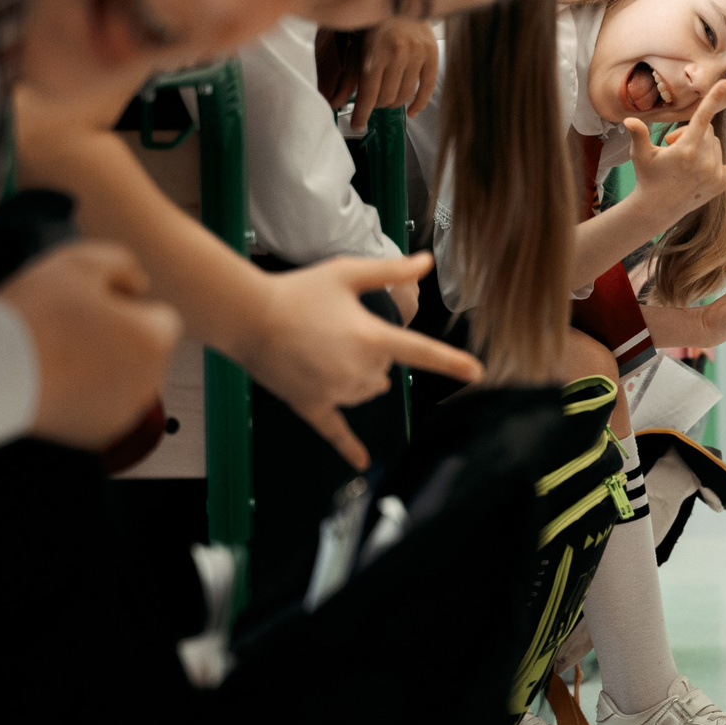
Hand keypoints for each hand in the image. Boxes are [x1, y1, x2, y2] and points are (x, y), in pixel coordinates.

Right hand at [0, 241, 182, 449]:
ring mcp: (126, 412)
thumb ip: (122, 264)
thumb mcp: (80, 262)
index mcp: (155, 341)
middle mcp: (151, 382)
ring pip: (123, 378)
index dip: (126, 305)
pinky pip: (101, 405)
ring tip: (56, 352)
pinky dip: (84, 394)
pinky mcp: (99, 434)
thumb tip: (139, 284)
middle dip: (119, 337)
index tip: (88, 305)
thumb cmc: (35, 314)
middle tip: (68, 327)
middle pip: (144, 349)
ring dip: (102, 365)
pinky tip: (53, 379)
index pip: (160, 316)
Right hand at [243, 253, 484, 465]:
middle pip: (387, 371)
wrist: (247, 316)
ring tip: (326, 351)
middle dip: (373, 354)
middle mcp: (359, 371)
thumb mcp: (347, 273)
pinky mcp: (312, 406)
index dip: (452, 362)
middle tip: (338, 330)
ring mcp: (335, 393)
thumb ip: (390, 271)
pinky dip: (350, 448)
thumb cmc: (297, 291)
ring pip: (367, 392)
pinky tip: (363, 462)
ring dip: (359, 378)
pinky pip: (336, 432)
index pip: (422, 352)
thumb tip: (426, 262)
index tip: (478, 373)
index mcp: (372, 338)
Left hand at [318, 19, 439, 119]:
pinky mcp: (432, 53)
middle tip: (372, 104)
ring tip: (387, 101)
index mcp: (375, 51)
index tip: (357, 124)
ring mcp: (417, 54)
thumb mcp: (353, 45)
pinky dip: (419, 103)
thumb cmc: (371, 22)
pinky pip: (427, 87)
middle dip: (377, 106)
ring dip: (394, 103)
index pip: (368, 94)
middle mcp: (398, 53)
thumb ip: (346, 76)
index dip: (361, 114)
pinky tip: (411, 111)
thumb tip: (334, 102)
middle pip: (387, 97)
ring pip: (405, 94)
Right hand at [626, 79, 725, 223]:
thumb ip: (639, 134)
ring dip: (703, 144)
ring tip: (684, 159)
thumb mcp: (640, 155)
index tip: (725, 83)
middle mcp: (704, 160)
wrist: (658, 208)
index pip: (703, 118)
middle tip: (672, 146)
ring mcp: (714, 173)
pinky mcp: (721, 183)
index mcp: (686, 150)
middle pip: (707, 131)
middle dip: (692, 132)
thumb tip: (628, 119)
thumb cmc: (647, 177)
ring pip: (716, 144)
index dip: (713, 98)